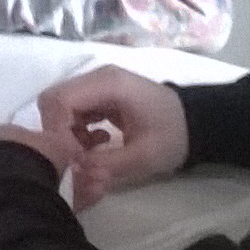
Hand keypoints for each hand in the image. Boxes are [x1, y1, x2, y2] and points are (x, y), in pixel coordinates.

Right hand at [31, 66, 189, 208]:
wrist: (196, 124)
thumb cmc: (174, 136)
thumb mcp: (143, 157)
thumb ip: (106, 164)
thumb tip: (73, 172)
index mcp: (108, 84)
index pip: (59, 101)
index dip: (57, 132)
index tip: (71, 159)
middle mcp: (97, 77)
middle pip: (53, 100)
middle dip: (58, 133)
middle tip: (77, 157)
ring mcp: (97, 83)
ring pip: (59, 106)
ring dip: (66, 133)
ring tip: (90, 152)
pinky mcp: (98, 94)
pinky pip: (71, 110)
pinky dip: (75, 130)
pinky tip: (97, 143)